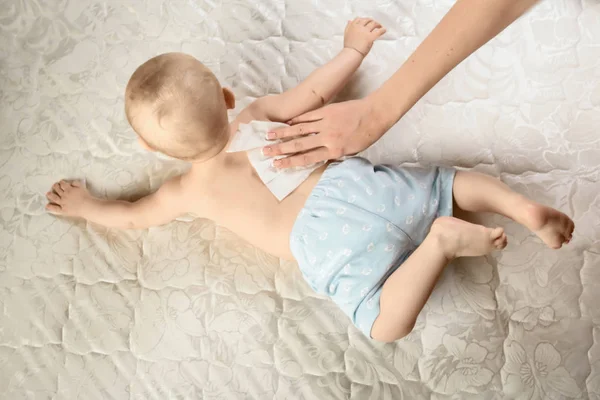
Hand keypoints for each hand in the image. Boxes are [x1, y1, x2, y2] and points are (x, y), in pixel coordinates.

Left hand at [46, 180, 92, 216]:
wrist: (87, 206)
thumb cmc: (86, 196)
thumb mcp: (82, 187)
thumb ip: (76, 183)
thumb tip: (71, 183)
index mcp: (68, 189)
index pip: (63, 184)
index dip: (61, 182)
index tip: (61, 182)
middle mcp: (64, 195)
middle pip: (57, 189)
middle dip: (55, 186)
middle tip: (55, 185)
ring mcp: (62, 203)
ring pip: (54, 198)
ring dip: (50, 195)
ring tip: (48, 194)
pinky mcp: (63, 210)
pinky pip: (55, 208)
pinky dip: (51, 207)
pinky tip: (47, 205)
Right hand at [263, 98, 384, 167]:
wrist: (375, 115)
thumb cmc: (365, 136)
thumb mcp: (350, 152)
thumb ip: (332, 155)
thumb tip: (316, 158)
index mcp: (334, 151)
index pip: (307, 158)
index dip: (290, 162)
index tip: (277, 165)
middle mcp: (327, 138)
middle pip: (298, 145)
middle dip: (280, 149)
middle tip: (264, 151)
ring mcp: (326, 123)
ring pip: (299, 129)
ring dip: (283, 132)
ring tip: (268, 135)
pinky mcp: (327, 111)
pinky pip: (308, 116)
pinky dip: (296, 120)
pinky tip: (286, 122)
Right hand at [343, 17, 385, 56]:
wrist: (351, 53)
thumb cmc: (349, 46)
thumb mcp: (346, 34)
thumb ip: (348, 27)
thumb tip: (349, 21)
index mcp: (353, 26)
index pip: (359, 19)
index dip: (364, 20)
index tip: (366, 22)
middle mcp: (359, 27)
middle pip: (367, 20)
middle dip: (371, 21)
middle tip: (374, 24)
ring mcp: (365, 31)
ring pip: (373, 24)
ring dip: (377, 24)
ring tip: (380, 26)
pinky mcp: (371, 37)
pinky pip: (379, 31)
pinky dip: (382, 30)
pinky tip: (384, 30)